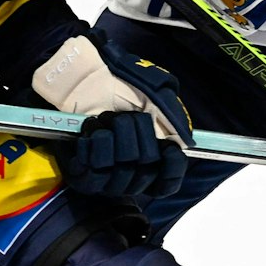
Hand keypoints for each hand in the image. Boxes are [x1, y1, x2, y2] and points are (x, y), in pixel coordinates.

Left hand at [34, 33, 191, 197]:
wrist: (81, 81)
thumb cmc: (119, 89)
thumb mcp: (154, 94)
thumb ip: (171, 115)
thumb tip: (183, 139)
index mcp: (150, 162)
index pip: (168, 183)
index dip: (172, 167)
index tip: (169, 147)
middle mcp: (130, 177)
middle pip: (147, 169)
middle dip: (138, 136)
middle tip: (125, 117)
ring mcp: (107, 181)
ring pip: (122, 170)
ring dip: (115, 137)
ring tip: (104, 120)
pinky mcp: (83, 178)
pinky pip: (95, 170)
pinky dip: (94, 144)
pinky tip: (91, 130)